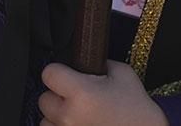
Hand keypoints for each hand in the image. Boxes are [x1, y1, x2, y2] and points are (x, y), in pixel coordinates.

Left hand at [37, 61, 167, 125]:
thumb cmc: (136, 108)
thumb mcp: (122, 73)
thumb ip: (98, 63)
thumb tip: (81, 61)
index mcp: (81, 93)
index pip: (48, 73)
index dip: (58, 71)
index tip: (67, 74)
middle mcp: (70, 115)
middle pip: (44, 99)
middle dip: (58, 96)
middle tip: (77, 97)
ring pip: (46, 120)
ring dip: (58, 116)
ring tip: (79, 114)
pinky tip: (79, 124)